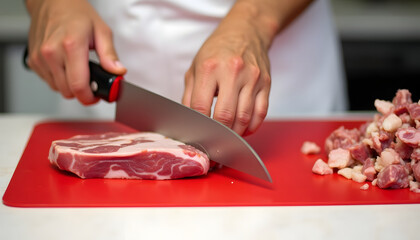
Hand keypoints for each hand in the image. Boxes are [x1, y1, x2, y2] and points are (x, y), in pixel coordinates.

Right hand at [25, 0, 125, 104]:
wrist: (52, 2)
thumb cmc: (77, 14)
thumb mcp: (101, 31)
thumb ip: (110, 55)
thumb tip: (118, 72)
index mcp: (71, 46)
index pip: (78, 85)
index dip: (89, 97)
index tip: (96, 97)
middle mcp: (52, 53)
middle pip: (68, 91)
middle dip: (82, 92)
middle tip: (91, 83)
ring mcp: (40, 58)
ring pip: (58, 88)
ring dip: (70, 85)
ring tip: (78, 70)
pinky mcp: (33, 61)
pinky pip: (48, 81)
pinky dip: (59, 79)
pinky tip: (66, 66)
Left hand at [182, 3, 272, 135]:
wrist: (246, 32)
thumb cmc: (217, 51)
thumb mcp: (195, 67)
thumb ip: (189, 95)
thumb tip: (188, 121)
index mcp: (210, 68)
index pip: (202, 106)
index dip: (199, 125)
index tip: (198, 133)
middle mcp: (232, 72)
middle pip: (225, 116)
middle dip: (218, 134)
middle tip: (214, 141)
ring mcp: (252, 78)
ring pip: (244, 117)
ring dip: (235, 133)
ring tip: (228, 137)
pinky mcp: (266, 83)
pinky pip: (261, 112)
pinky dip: (252, 127)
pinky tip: (244, 129)